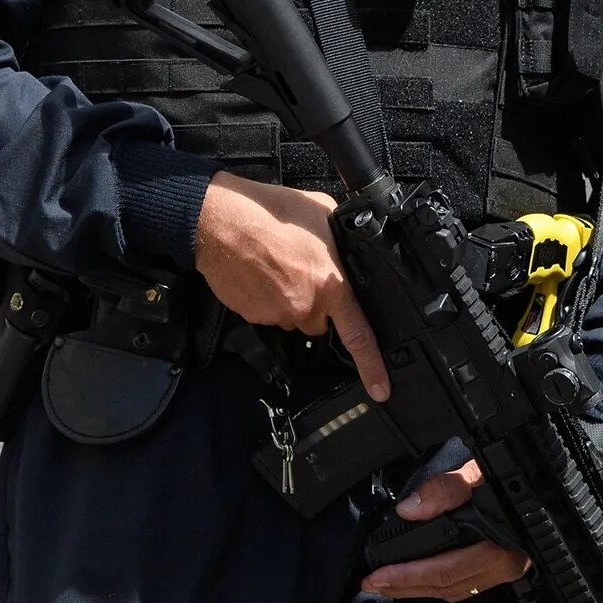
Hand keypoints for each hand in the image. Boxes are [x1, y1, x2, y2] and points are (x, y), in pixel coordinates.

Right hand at [193, 172, 388, 401]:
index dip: (372, 366)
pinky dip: (267, 297)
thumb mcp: (322, 213)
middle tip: (303, 271)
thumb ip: (341, 240)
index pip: (358, 335)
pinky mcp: (253, 315)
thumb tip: (350, 247)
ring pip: (293, 316)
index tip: (381, 389)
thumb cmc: (270, 213)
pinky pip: (268, 313)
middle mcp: (306, 305)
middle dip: (316, 304)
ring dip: (290, 297)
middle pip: (320, 322)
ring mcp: (277, 314)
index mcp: (331, 285)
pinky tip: (261, 272)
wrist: (221, 222)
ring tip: (278, 264)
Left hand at [360, 460, 530, 602]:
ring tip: (389, 586)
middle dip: (405, 588)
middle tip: (372, 586)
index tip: (378, 576)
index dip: (408, 577)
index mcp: (497, 545)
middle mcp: (503, 565)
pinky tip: (422, 581)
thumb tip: (409, 509)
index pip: (444, 570)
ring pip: (455, 591)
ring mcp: (504, 571)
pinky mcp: (502, 570)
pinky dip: (439, 587)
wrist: (543, 482)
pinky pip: (466, 587)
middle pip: (446, 587)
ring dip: (419, 590)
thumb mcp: (478, 473)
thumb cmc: (512, 478)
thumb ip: (445, 489)